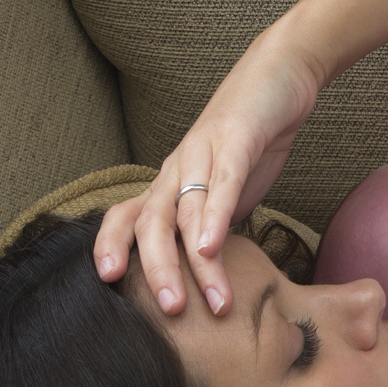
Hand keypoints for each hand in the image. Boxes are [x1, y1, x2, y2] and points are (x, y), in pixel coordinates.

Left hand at [93, 30, 323, 314]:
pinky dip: (214, 218)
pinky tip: (212, 247)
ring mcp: (202, 153)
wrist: (279, 74)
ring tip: (212, 301)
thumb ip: (217, 219)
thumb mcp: (230, 185)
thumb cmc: (253, 133)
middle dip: (156, 271)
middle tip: (172, 312)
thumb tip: (211, 263)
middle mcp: (177, 168)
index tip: (108, 285)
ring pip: (187, 213)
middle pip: (151, 224)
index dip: (112, 247)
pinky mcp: (236, 140)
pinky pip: (220, 183)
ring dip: (196, 262)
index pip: (129, 217)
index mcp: (173, 181)